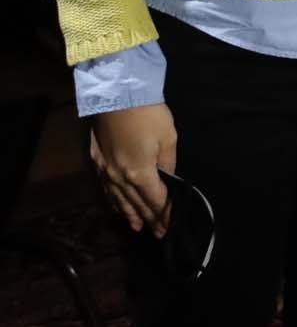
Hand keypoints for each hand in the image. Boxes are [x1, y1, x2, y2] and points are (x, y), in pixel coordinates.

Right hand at [88, 103, 177, 236]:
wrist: (116, 93)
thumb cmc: (148, 114)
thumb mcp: (168, 138)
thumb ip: (168, 163)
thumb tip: (168, 180)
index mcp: (139, 173)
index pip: (155, 200)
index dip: (165, 214)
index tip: (171, 226)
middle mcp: (119, 178)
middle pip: (136, 203)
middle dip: (149, 219)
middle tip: (157, 234)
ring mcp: (104, 170)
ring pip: (118, 199)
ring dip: (129, 214)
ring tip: (138, 227)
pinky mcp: (96, 161)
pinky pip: (106, 188)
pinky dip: (113, 201)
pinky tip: (117, 206)